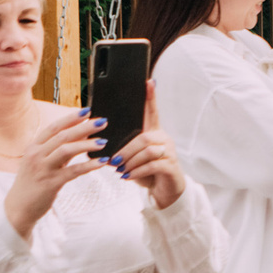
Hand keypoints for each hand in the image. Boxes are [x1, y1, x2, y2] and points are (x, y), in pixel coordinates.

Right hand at [4, 108, 108, 238]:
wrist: (18, 208)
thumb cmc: (33, 183)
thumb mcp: (43, 162)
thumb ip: (61, 149)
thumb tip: (83, 134)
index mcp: (33, 147)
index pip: (53, 128)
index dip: (71, 118)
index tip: (88, 111)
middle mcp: (36, 155)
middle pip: (62, 136)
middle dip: (84, 127)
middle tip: (102, 122)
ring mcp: (42, 169)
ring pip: (66, 150)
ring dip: (87, 144)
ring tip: (104, 142)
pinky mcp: (50, 183)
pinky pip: (73, 171)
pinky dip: (89, 165)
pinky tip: (102, 162)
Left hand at [109, 83, 187, 208]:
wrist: (165, 190)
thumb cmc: (148, 171)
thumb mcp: (134, 157)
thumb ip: (124, 148)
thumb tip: (101, 144)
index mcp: (154, 133)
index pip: (152, 112)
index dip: (151, 97)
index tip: (149, 81)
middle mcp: (164, 139)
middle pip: (144, 137)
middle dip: (126, 149)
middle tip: (114, 160)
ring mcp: (169, 152)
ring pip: (148, 151)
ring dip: (130, 161)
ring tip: (121, 170)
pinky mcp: (171, 166)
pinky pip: (152, 165)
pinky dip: (137, 171)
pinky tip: (128, 176)